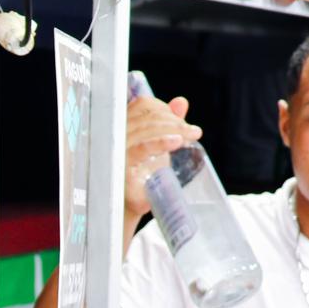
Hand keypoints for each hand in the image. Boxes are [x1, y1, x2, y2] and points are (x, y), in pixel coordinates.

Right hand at [124, 93, 202, 223]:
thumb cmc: (142, 175)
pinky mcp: (120, 166)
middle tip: (194, 131)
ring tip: (192, 135)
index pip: (142, 104)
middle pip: (147, 116)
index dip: (164, 108)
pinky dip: (160, 142)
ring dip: (174, 128)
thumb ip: (168, 123)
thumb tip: (180, 102)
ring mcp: (116, 149)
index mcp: (121, 126)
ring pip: (147, 128)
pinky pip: (141, 148)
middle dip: (174, 121)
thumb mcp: (159, 146)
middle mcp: (115, 134)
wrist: (130, 205)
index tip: (181, 121)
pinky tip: (177, 141)